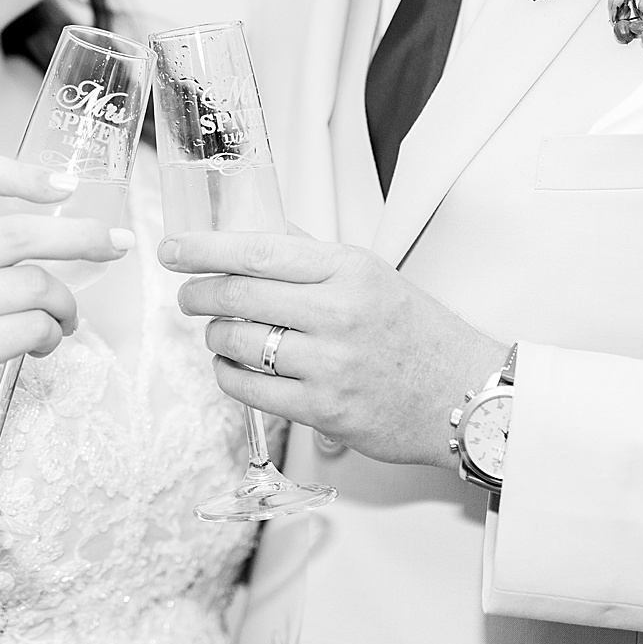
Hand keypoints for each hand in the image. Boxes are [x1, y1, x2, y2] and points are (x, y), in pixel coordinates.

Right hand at [0, 150, 132, 445]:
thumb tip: (53, 225)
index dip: (19, 173)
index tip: (63, 185)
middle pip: (20, 234)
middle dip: (82, 236)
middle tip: (114, 243)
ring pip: (35, 287)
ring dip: (66, 303)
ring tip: (64, 317)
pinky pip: (31, 330)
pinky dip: (51, 334)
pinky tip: (44, 341)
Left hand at [161, 230, 507, 468]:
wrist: (468, 396)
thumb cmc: (419, 334)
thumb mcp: (372, 275)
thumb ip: (311, 254)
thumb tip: (254, 231)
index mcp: (349, 269)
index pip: (258, 250)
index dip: (205, 248)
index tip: (174, 248)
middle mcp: (339, 313)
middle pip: (238, 296)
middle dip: (198, 294)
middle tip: (188, 295)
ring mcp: (331, 366)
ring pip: (238, 343)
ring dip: (215, 337)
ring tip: (220, 334)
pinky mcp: (325, 412)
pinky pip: (250, 390)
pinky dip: (229, 374)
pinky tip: (234, 366)